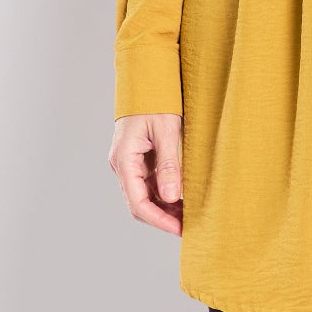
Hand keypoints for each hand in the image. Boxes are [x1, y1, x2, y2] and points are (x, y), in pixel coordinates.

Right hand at [110, 112, 182, 234]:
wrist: (146, 82)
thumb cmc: (156, 101)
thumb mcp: (167, 131)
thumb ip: (169, 165)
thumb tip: (172, 197)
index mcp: (124, 159)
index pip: (138, 203)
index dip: (159, 220)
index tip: (179, 229)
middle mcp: (122, 165)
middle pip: (139, 203)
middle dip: (163, 218)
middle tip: (188, 226)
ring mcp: (128, 163)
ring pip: (144, 196)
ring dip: (164, 208)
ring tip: (189, 214)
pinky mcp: (137, 160)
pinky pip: (148, 184)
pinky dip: (164, 194)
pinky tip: (182, 198)